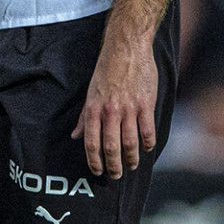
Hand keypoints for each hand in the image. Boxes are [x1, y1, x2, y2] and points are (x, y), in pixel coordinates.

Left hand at [73, 40, 156, 178]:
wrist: (126, 47)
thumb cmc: (107, 69)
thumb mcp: (90, 92)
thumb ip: (85, 116)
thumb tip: (75, 136)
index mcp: (94, 109)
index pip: (91, 143)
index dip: (94, 161)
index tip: (98, 171)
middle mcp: (110, 111)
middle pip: (111, 147)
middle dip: (113, 166)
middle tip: (116, 175)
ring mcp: (129, 108)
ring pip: (130, 142)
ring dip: (131, 158)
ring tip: (131, 165)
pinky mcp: (146, 104)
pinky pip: (147, 130)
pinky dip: (147, 143)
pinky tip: (147, 149)